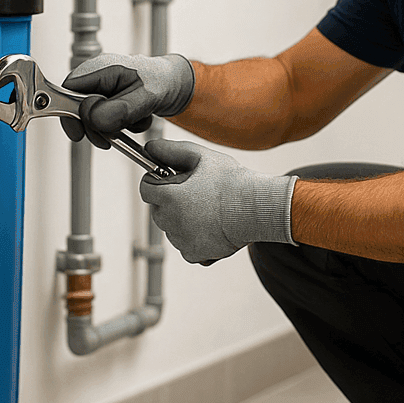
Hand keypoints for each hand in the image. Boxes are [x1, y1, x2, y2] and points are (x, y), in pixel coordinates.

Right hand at [60, 53, 194, 148]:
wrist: (176, 84)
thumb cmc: (162, 81)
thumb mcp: (145, 97)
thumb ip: (119, 109)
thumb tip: (94, 118)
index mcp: (102, 69)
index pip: (69, 89)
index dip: (69, 113)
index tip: (78, 133)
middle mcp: (99, 77)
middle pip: (78, 106)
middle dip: (93, 126)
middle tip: (108, 138)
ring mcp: (103, 89)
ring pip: (91, 116)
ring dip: (110, 127)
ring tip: (133, 122)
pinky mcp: (110, 100)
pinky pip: (104, 119)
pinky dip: (119, 126)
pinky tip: (135, 120)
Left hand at [139, 138, 296, 264]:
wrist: (258, 208)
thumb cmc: (232, 181)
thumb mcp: (200, 156)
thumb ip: (169, 150)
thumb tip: (149, 148)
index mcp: (168, 197)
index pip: (145, 188)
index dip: (156, 180)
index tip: (170, 178)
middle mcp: (171, 221)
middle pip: (157, 209)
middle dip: (168, 200)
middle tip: (193, 192)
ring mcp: (182, 241)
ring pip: (170, 228)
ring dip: (180, 219)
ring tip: (206, 209)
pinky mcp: (194, 254)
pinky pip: (184, 246)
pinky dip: (192, 238)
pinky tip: (210, 226)